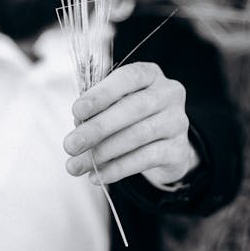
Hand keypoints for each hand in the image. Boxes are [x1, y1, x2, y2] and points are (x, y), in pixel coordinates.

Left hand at [63, 62, 199, 188]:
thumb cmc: (130, 118)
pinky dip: (118, 168)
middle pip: (133, 108)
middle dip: (97, 128)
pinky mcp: (178, 149)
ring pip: (138, 136)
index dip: (101, 94)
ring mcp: (177, 122)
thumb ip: (97, 110)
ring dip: (102, 152)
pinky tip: (98, 176)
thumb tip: (79, 124)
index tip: (76, 110)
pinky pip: (146, 159)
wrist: (163, 147)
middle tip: (70, 144)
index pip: (128, 77)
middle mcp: (169, 94)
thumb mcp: (114, 105)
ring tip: (76, 166)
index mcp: (150, 74)